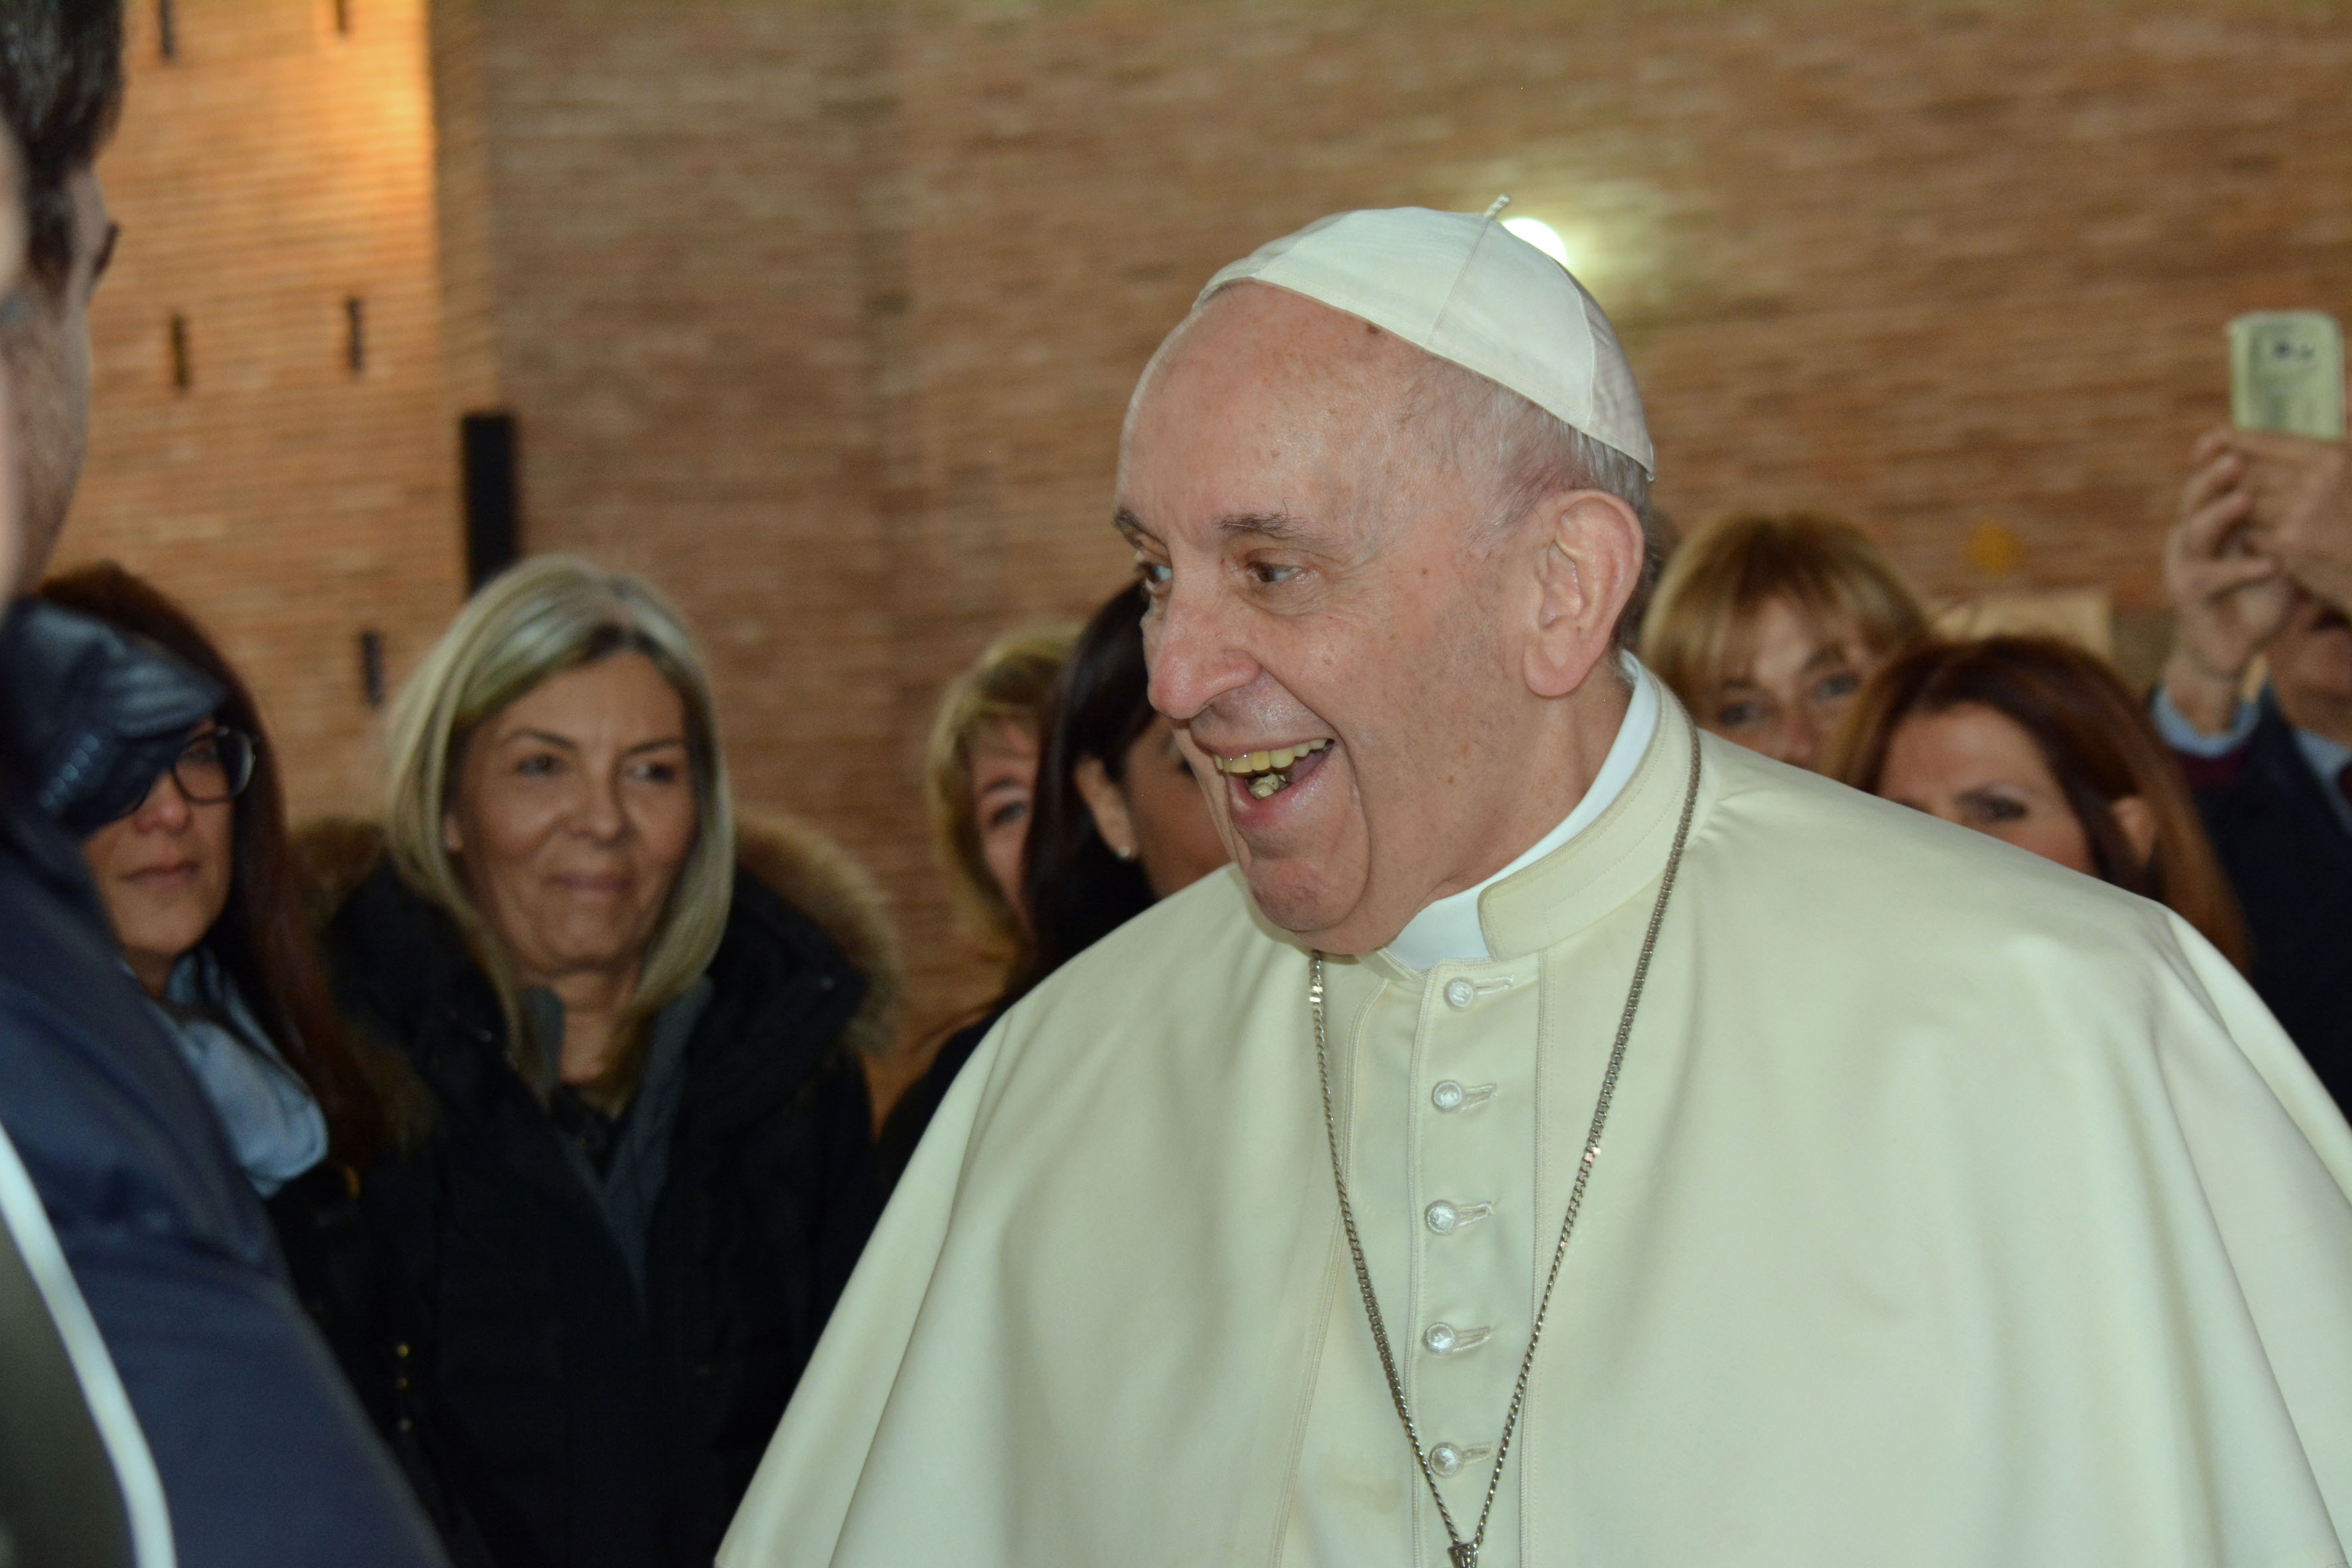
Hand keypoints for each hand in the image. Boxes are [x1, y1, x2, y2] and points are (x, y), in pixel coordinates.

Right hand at [2161, 445, 2290, 734]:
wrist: (2226, 646)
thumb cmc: (2256, 590)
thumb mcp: (2276, 544)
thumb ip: (2285, 511)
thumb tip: (2324, 466)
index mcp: (2207, 518)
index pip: (2205, 479)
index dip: (2211, 457)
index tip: (2226, 434)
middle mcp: (2189, 538)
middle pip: (2193, 499)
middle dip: (2211, 478)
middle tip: (2233, 459)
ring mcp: (2184, 568)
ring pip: (2194, 534)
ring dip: (2218, 515)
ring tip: (2243, 500)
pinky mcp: (2189, 599)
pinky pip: (2211, 580)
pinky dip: (2240, 570)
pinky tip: (2269, 564)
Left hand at [2201, 423, 2351, 613]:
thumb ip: (2351, 424)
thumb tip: (2343, 383)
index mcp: (2333, 456)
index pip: (2269, 441)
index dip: (2239, 439)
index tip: (2217, 434)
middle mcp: (2315, 481)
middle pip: (2249, 472)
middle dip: (2230, 476)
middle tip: (2210, 472)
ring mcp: (2300, 514)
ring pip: (2246, 504)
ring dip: (2238, 508)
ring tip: (2231, 507)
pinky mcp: (2290, 546)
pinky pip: (2251, 535)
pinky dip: (2251, 537)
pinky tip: (2259, 539)